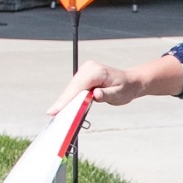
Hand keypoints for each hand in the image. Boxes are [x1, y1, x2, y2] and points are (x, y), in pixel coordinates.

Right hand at [46, 55, 182, 114]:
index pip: (78, 86)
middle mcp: (89, 68)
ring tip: (55, 112)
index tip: (56, 109)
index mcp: (97, 72)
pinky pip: (74, 87)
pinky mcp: (84, 75)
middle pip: (72, 87)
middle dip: (63, 101)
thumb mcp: (119, 95)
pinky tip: (64, 107)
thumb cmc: (126, 89)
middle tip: (51, 114)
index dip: (66, 99)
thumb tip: (94, 95)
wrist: (130, 82)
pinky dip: (70, 97)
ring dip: (65, 100)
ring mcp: (85, 70)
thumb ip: (106, 95)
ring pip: (71, 87)